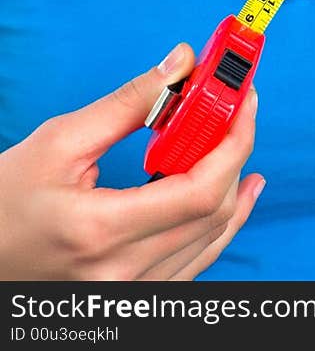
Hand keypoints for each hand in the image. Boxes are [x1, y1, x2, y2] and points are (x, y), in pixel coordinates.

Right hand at [0, 44, 264, 280]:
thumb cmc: (5, 202)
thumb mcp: (59, 142)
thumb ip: (129, 103)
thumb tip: (181, 65)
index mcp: (102, 231)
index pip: (200, 191)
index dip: (233, 141)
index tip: (244, 99)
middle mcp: (122, 273)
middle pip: (213, 212)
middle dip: (236, 151)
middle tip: (238, 105)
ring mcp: (130, 292)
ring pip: (211, 241)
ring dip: (236, 187)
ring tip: (243, 140)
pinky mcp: (132, 296)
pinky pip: (194, 263)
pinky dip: (220, 225)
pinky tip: (236, 195)